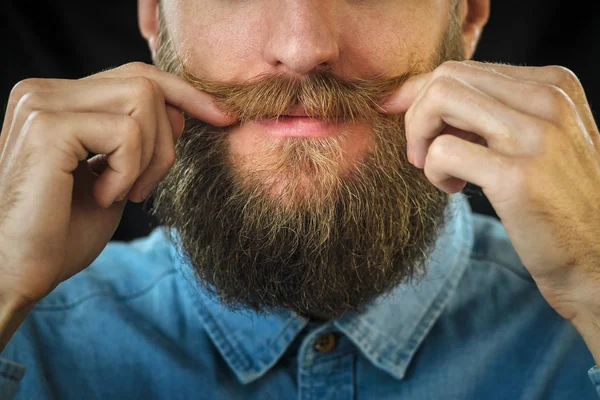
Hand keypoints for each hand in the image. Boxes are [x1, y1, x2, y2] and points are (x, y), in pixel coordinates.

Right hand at [0, 62, 232, 312]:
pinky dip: (129, 171)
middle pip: (146, 84)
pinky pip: (127, 133)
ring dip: (149, 158)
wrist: (19, 273)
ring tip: (122, 193)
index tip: (224, 117)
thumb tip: (180, 109)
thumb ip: (142, 140)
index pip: (135, 75)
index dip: (185, 93)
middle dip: (166, 141)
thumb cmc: (63, 232)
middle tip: (144, 188)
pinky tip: (102, 197)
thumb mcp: (118, 177)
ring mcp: (41, 104)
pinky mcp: (47, 127)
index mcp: (59, 100)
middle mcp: (44, 91)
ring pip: (144, 100)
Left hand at [383, 61, 599, 330]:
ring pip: (439, 100)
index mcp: (553, 86)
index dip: (420, 93)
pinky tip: (453, 188)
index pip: (463, 68)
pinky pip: (442, 151)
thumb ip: (492, 112)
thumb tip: (420, 95)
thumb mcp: (535, 140)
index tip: (400, 117)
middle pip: (446, 78)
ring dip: (419, 138)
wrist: (597, 257)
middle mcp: (549, 100)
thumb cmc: (555, 199)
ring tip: (435, 169)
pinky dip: (432, 171)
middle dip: (415, 114)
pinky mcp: (517, 176)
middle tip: (420, 152)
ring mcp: (535, 136)